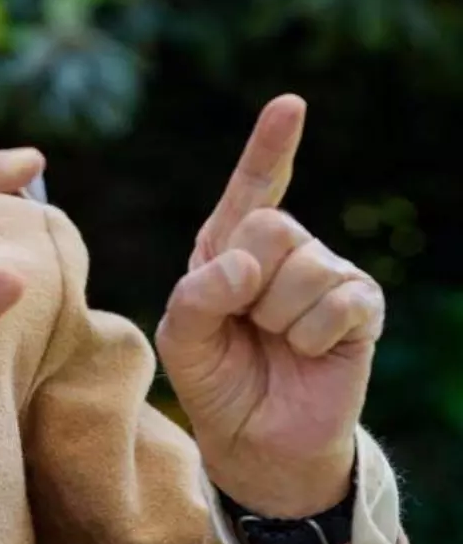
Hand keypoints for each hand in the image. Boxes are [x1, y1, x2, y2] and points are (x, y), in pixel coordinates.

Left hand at [155, 95, 384, 517]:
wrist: (256, 439)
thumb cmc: (215, 379)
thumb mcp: (181, 337)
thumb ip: (196, 295)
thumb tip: (245, 265)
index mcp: (228, 246)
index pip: (252, 186)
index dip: (270, 146)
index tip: (290, 104)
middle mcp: (281, 250)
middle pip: (269, 225)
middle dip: (246, 284)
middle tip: (246, 323)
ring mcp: (326, 274)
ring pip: (303, 267)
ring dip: (279, 318)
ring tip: (276, 342)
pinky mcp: (361, 306)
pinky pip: (337, 302)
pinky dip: (313, 336)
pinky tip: (309, 352)